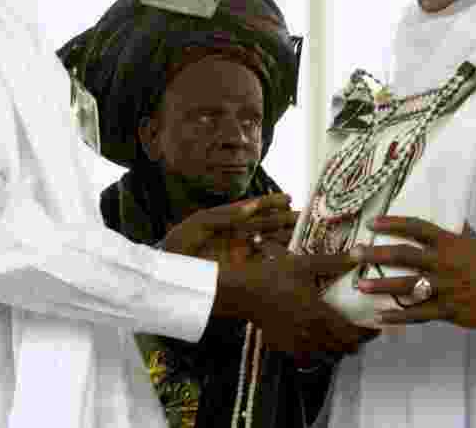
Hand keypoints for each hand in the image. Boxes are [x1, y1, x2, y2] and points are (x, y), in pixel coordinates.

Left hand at [159, 194, 296, 263]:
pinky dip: (278, 261)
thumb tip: (249, 207)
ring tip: (307, 235)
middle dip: (287, 222)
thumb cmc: (179, 246)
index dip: (272, 204)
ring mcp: (242, 256)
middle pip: (268, 227)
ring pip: (271, 245)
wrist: (167, 277)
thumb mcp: (199, 225)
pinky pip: (265, 265)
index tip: (290, 198)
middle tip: (308, 218)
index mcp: (229, 222)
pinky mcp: (243, 274)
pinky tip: (292, 258)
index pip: (255, 211)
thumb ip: (224, 215)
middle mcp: (239, 238)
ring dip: (287, 240)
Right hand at [214, 252, 374, 356]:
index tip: (375, 329)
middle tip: (358, 330)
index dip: (367, 334)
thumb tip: (361, 253)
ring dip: (336, 347)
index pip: (351, 334)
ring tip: (339, 334)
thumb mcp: (304, 264)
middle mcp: (310, 334)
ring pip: (325, 355)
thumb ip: (334, 262)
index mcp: (319, 315)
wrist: (242, 291)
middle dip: (354, 342)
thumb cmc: (274, 275)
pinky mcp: (282, 347)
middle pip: (342, 349)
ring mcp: (295, 344)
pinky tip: (313, 336)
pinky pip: (305, 355)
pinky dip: (315, 350)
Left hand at [351, 216, 475, 328]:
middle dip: (376, 254)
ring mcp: (443, 287)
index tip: (372, 222)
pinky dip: (398, 316)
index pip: (417, 227)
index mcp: (449, 243)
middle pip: (404, 255)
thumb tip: (442, 205)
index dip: (393, 223)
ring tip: (360, 285)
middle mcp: (443, 263)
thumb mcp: (471, 241)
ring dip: (381, 285)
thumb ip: (453, 226)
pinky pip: (417, 314)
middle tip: (354, 253)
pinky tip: (379, 317)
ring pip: (407, 285)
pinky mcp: (445, 310)